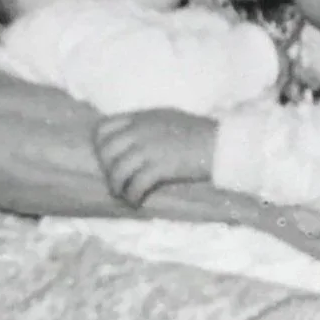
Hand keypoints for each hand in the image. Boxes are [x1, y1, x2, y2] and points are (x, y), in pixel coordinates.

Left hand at [94, 109, 216, 205]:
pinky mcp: (159, 167)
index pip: (104, 128)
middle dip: (107, 169)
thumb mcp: (167, 118)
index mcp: (141, 118)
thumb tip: (129, 139)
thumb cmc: (198, 131)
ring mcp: (149, 149)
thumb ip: (145, 125)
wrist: (220, 143)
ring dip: (118, 186)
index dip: (100, 146)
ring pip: (118, 170)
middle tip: (116, 181)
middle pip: (106, 151)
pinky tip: (137, 201)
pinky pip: (135, 185)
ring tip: (124, 194)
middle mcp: (140, 131)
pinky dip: (132, 196)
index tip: (108, 159)